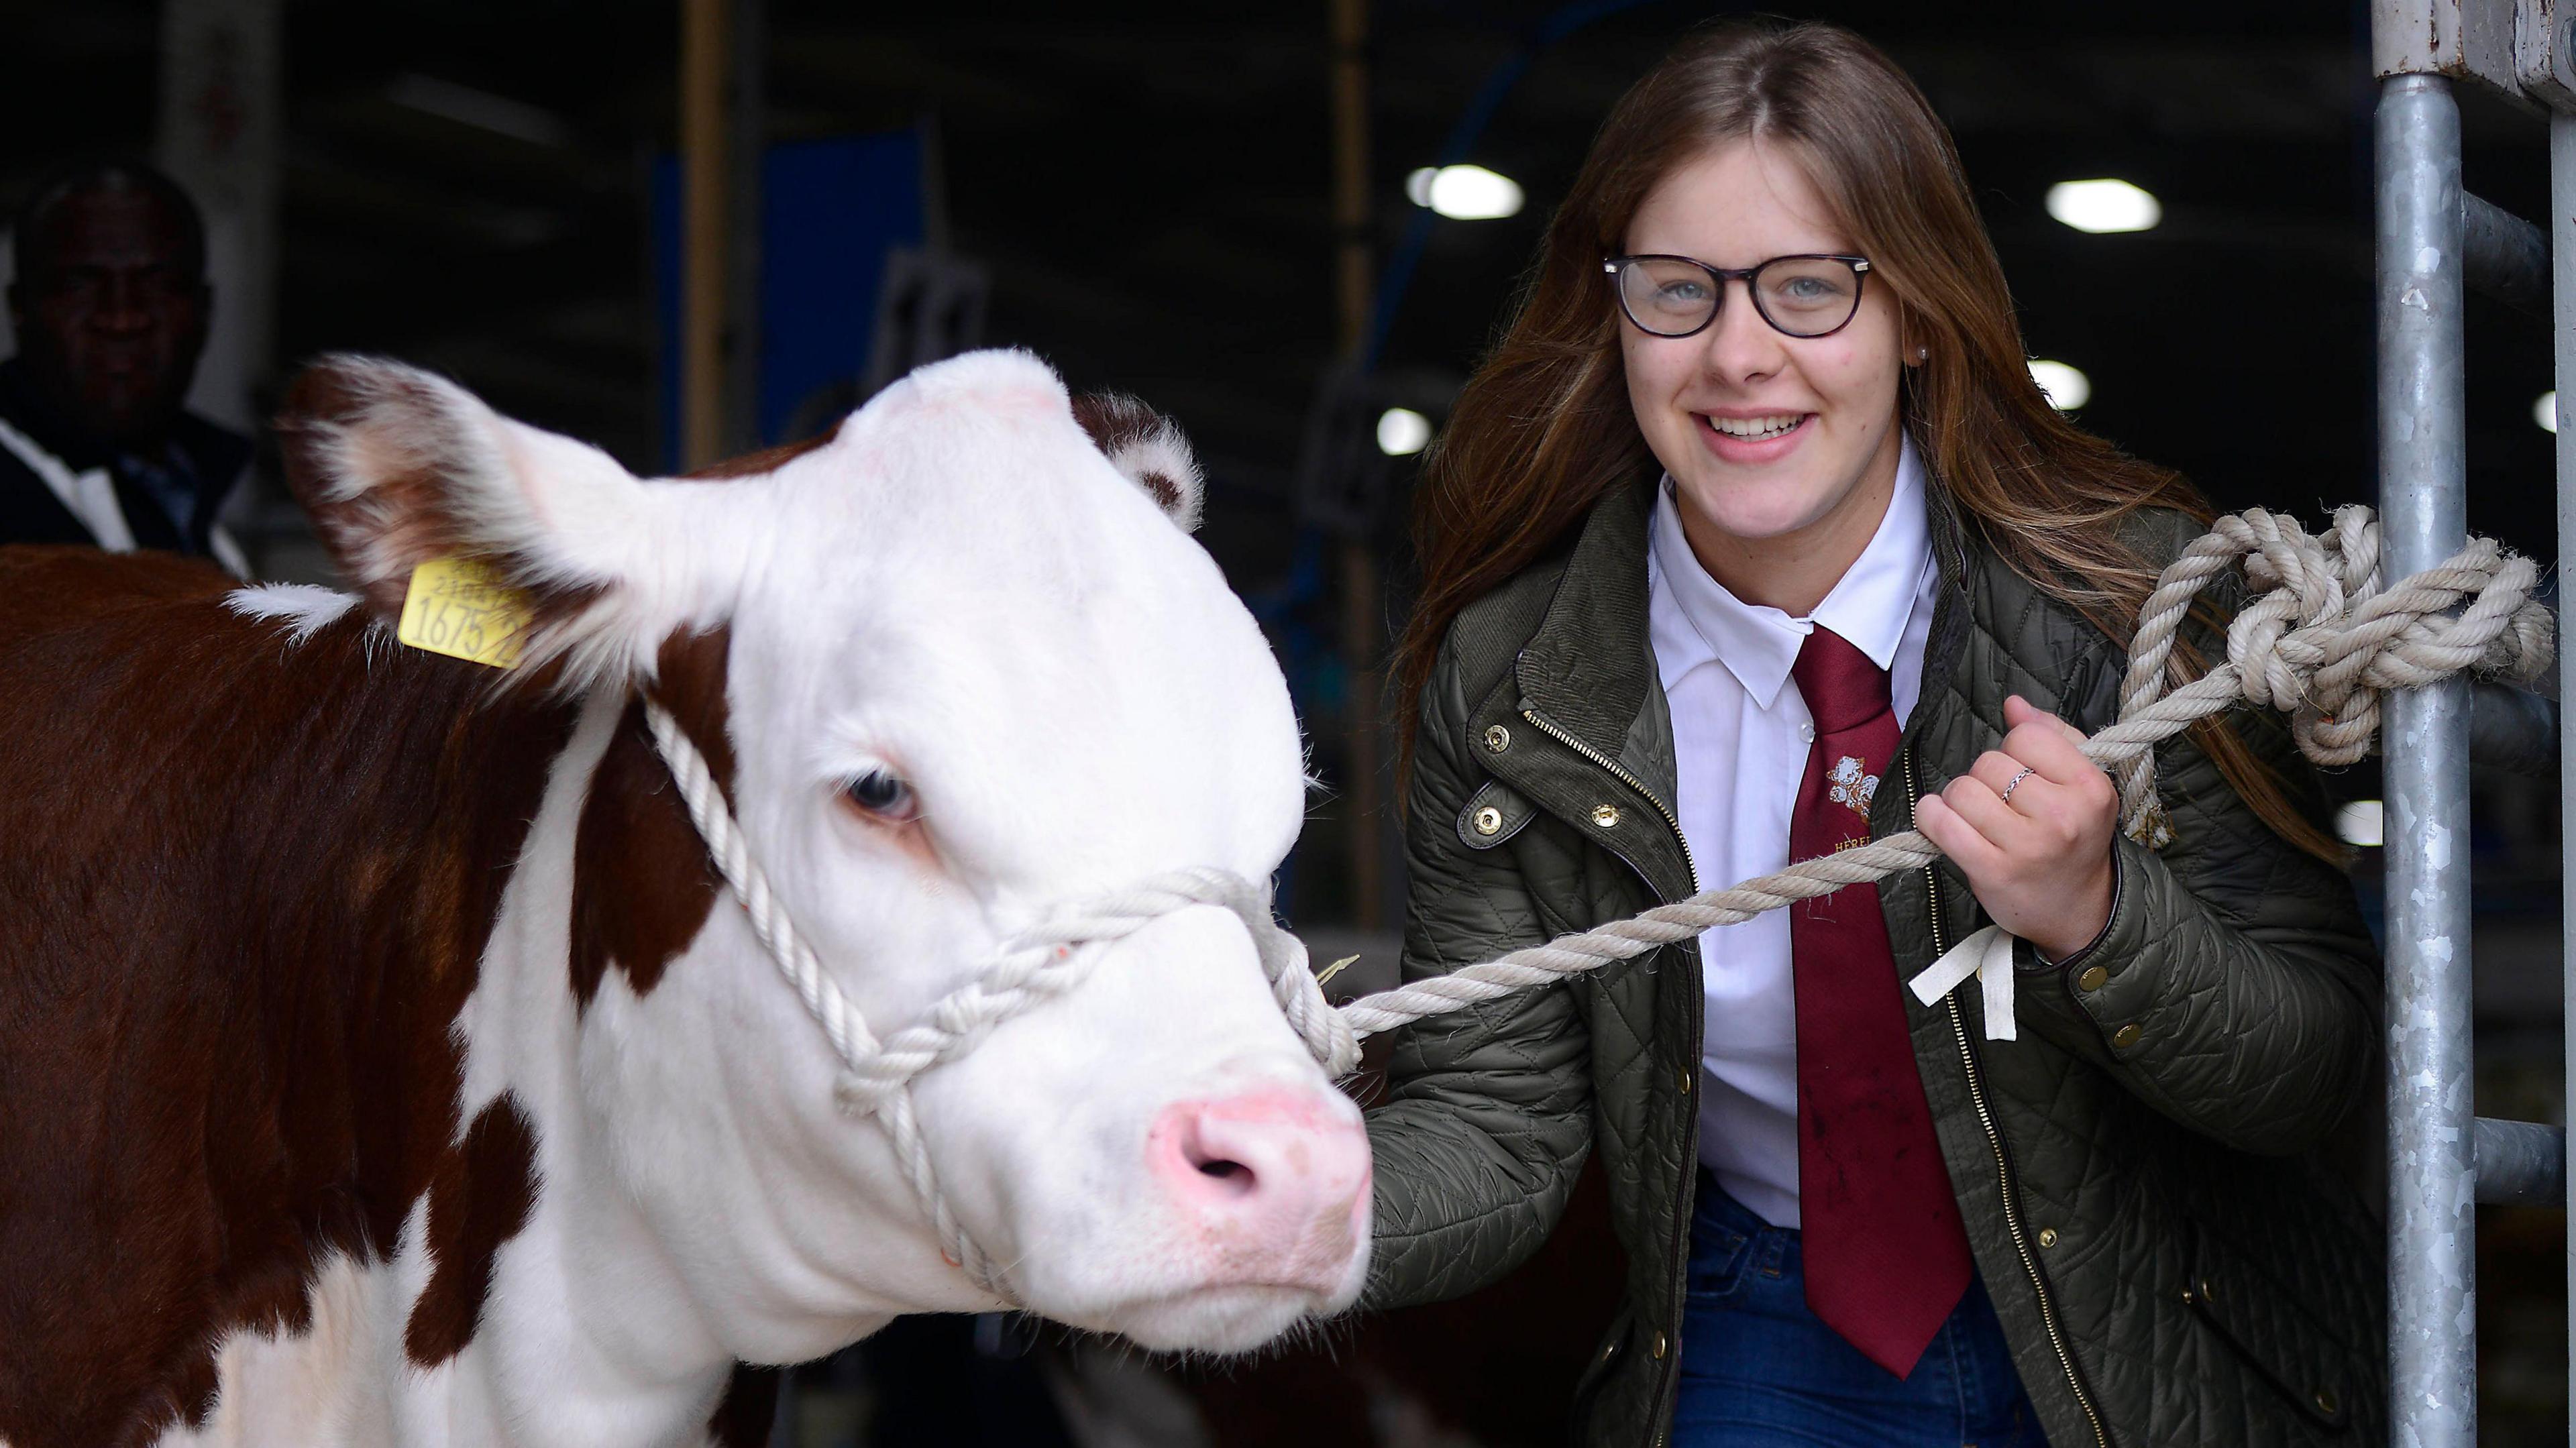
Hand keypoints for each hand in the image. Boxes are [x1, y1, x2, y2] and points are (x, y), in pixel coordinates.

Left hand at [1911, 696, 2116, 959]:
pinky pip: (1941, 823)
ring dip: (1956, 799)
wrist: (2080, 911)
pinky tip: (1940, 821)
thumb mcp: (2081, 785)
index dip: (2013, 749)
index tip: (2021, 772)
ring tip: (1975, 816)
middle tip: (1998, 802)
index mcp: (2090, 787)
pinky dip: (1931, 817)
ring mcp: (2027, 846)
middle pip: (1989, 762)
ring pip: (1962, 789)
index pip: (2026, 737)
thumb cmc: (2074, 839)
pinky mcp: (1992, 872)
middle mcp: (2062, 817)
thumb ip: (2051, 736)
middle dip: (1984, 777)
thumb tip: (2012, 703)